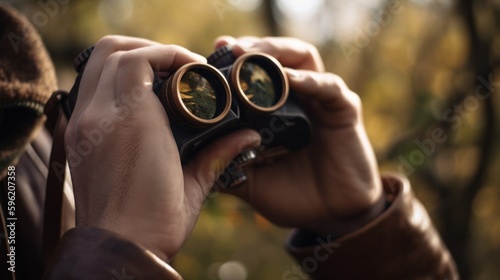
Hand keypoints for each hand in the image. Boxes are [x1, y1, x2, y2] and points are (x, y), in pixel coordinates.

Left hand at [65, 36, 260, 261]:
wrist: (119, 247)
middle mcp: (100, 117)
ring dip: (128, 60)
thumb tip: (250, 134)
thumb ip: (220, 151)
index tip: (194, 69)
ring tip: (157, 76)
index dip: (171, 54)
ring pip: (96, 65)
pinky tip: (138, 99)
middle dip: (148, 48)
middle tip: (175, 65)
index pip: (140, 59)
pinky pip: (90, 88)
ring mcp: (82, 125)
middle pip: (112, 50)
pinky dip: (113, 81)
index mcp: (132, 124)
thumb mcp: (195, 185)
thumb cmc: (156, 222)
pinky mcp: (77, 135)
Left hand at [214, 36, 384, 235]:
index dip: (231, 62)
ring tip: (252, 56)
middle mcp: (296, 98)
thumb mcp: (250, 181)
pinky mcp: (344, 110)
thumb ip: (225, 166)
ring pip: (301, 58)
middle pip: (275, 55)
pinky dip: (308, 80)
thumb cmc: (293, 195)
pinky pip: (328, 87)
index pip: (253, 72)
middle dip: (252, 48)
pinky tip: (289, 80)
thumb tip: (189, 159)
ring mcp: (320, 101)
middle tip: (229, 48)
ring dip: (276, 52)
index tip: (206, 58)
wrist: (332, 216)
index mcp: (273, 110)